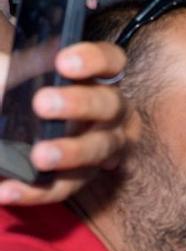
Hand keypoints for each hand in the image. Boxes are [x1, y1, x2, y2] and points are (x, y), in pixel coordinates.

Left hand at [0, 42, 129, 205]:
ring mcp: (104, 147)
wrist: (9, 133)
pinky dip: (35, 191)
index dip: (93, 60)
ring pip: (97, 150)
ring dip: (70, 152)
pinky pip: (64, 187)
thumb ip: (14, 69)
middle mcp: (111, 112)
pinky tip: (6, 190)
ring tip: (38, 156)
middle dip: (79, 103)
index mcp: (97, 79)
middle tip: (42, 103)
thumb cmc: (22, 96)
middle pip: (109, 104)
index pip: (110, 61)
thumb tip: (6, 75)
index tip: (63, 62)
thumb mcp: (16, 75)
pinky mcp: (81, 178)